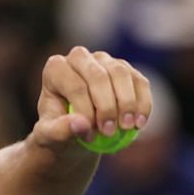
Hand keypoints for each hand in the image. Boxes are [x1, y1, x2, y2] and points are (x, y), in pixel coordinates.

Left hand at [31, 47, 152, 152]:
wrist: (77, 131)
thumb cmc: (60, 132)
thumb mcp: (51, 137)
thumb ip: (60, 131)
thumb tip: (81, 124)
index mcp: (56, 69)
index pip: (75, 85)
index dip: (84, 111)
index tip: (90, 136)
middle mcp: (79, 57)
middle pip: (98, 76)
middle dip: (107, 106)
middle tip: (110, 132)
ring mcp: (104, 60)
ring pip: (121, 73)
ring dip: (127, 102)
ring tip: (127, 128)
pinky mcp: (125, 69)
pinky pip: (139, 81)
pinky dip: (142, 103)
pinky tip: (140, 123)